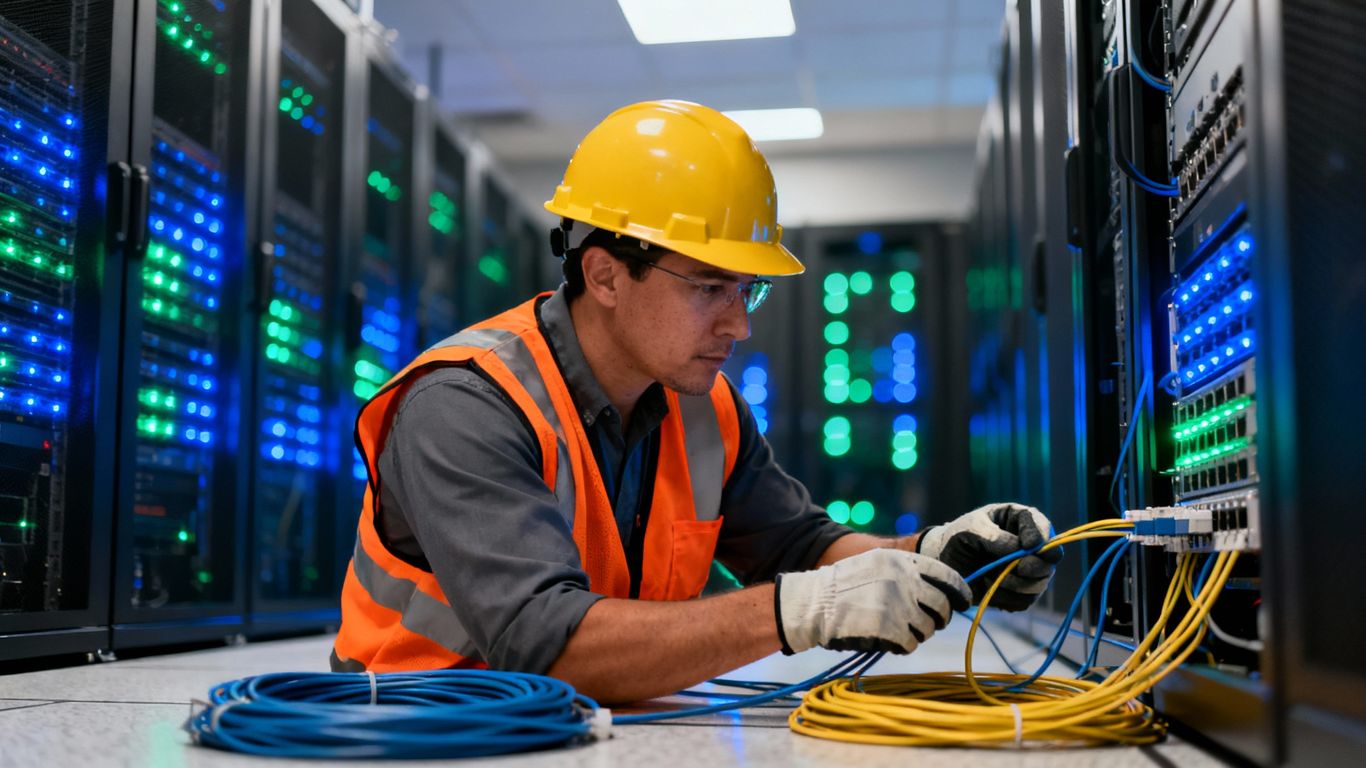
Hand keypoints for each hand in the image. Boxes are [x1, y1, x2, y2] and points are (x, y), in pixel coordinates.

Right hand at [774, 548, 970, 654]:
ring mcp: (898, 606)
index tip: (962, 601)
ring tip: (897, 629)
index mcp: (902, 561)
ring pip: (928, 628)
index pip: (947, 577)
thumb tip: (944, 593)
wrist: (813, 603)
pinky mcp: (890, 629)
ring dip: (918, 632)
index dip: (959, 592)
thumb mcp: (877, 564)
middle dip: (939, 618)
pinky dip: (902, 644)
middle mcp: (904, 581)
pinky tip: (888, 638)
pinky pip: (911, 644)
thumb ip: (908, 574)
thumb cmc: (845, 586)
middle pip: (941, 606)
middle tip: (927, 622)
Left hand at [916, 503, 1059, 610]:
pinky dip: (1009, 598)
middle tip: (1019, 568)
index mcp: (1017, 520)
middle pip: (1050, 558)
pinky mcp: (1019, 591)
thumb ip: (995, 537)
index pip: (1041, 524)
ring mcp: (1026, 569)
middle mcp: (1028, 545)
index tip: (1028, 546)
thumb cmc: (956, 538)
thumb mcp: (970, 530)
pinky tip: (991, 588)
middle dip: (1035, 565)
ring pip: (1040, 582)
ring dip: (1018, 584)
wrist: (943, 564)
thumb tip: (1022, 550)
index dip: (1041, 536)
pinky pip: (1026, 600)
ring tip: (991, 577)